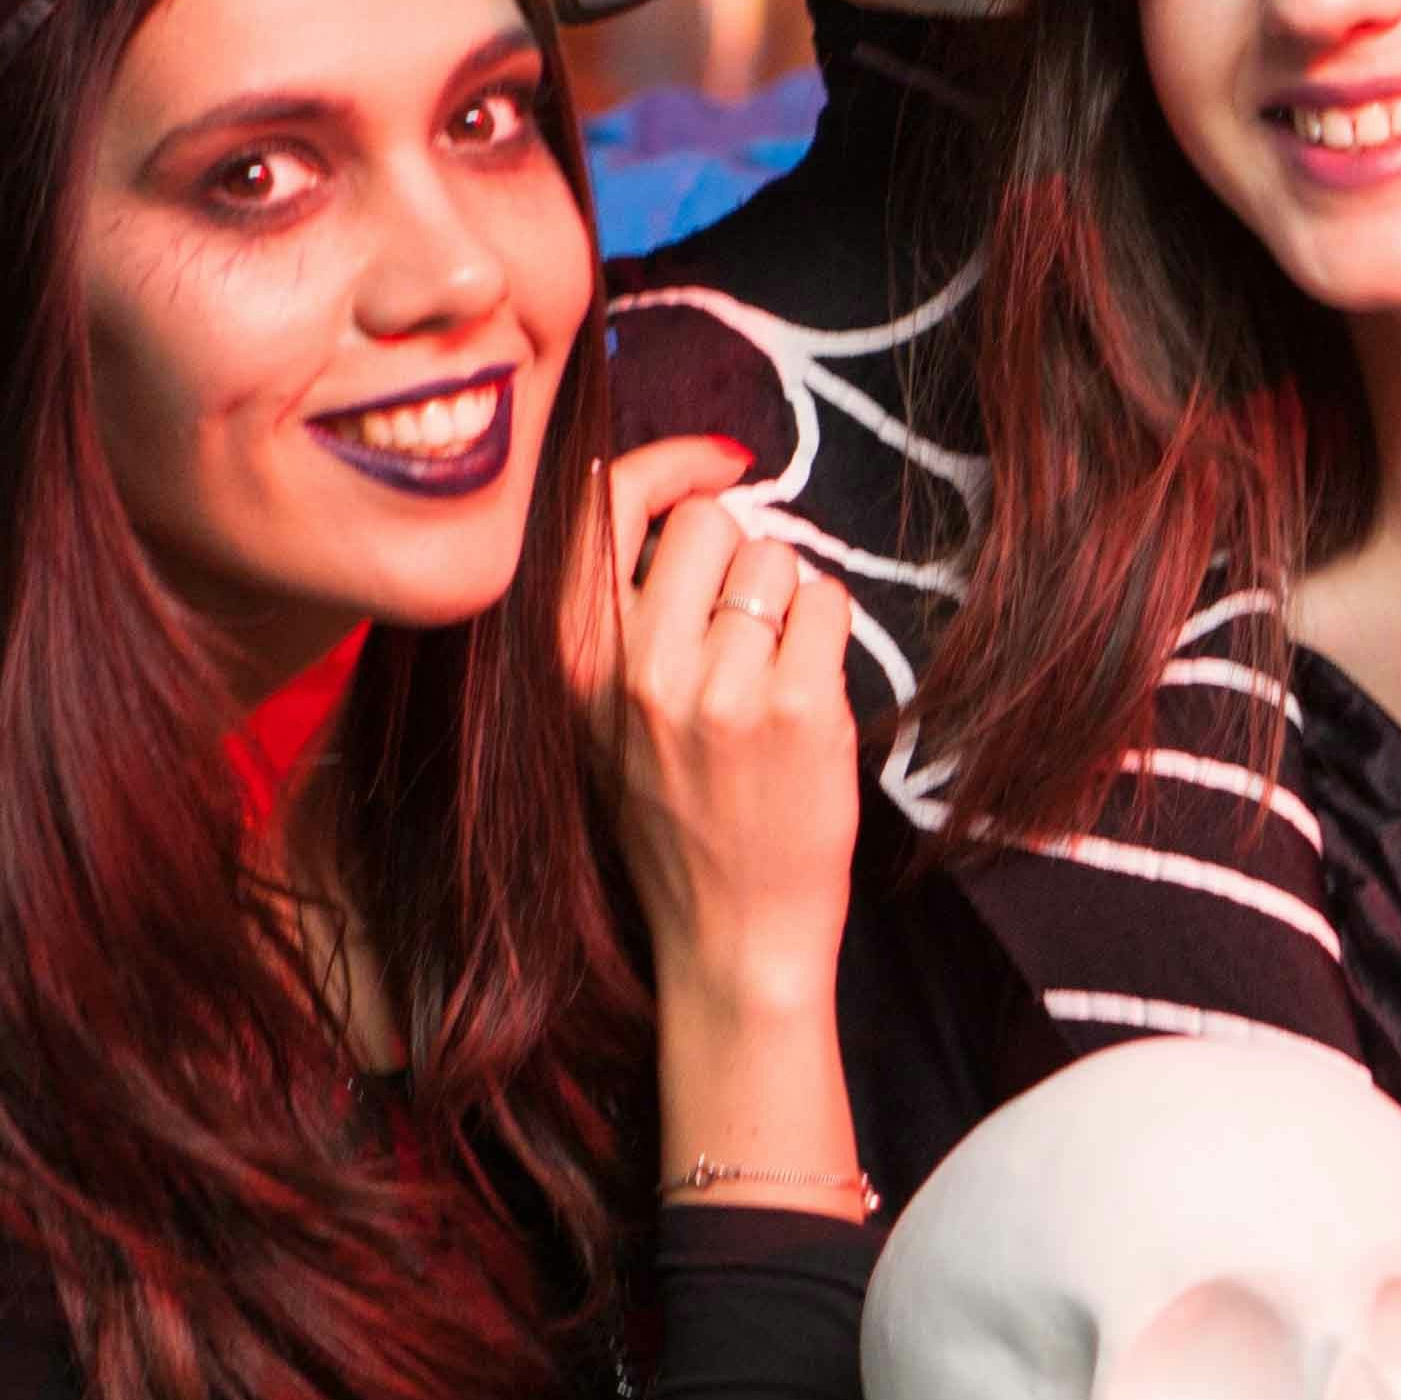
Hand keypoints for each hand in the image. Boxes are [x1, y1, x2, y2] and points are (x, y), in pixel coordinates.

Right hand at [567, 435, 858, 1009]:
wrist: (730, 936)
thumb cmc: (673, 816)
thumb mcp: (599, 714)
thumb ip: (616, 615)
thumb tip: (676, 491)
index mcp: (572, 662)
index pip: (608, 503)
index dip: (671, 463)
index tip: (718, 462)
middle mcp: (635, 669)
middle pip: (707, 520)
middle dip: (737, 556)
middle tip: (741, 629)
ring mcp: (719, 689)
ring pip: (774, 558)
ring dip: (787, 601)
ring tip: (768, 676)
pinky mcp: (799, 711)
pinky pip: (827, 602)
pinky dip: (828, 634)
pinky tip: (806, 692)